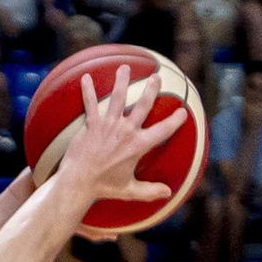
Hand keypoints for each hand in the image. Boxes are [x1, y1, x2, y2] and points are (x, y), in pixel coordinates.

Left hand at [56, 65, 181, 212]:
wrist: (79, 183)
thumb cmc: (104, 187)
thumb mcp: (130, 191)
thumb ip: (150, 191)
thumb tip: (168, 193)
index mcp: (138, 145)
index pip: (162, 130)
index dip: (175, 121)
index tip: (182, 111)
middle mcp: (125, 131)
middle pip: (143, 105)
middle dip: (152, 90)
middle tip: (157, 77)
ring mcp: (108, 125)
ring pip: (117, 97)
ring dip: (122, 81)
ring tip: (124, 68)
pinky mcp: (92, 125)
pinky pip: (90, 104)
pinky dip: (87, 91)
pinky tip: (85, 77)